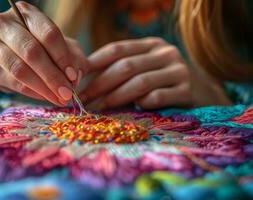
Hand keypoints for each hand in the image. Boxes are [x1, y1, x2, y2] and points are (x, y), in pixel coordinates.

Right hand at [0, 1, 85, 105]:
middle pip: (32, 52)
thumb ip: (73, 58)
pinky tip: (46, 97)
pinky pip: (13, 83)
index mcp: (25, 12)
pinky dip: (33, 93)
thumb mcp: (62, 46)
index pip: (47, 34)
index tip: (73, 76)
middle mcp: (3, 24)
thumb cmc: (41, 47)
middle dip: (53, 76)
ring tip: (59, 98)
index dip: (63, 57)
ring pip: (20, 69)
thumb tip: (75, 77)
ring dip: (43, 88)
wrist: (7, 54)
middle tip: (67, 93)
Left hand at [81, 37, 230, 109]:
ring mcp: (179, 70)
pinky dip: (141, 104)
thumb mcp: (145, 68)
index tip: (76, 78)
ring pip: (139, 82)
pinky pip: (157, 97)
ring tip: (99, 108)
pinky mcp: (188, 91)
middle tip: (83, 99)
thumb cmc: (164, 82)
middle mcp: (165, 53)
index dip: (93, 63)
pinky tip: (133, 110)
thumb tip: (84, 80)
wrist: (204, 92)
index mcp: (150, 45)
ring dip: (115, 97)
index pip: (116, 49)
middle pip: (125, 66)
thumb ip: (122, 69)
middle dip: (99, 84)